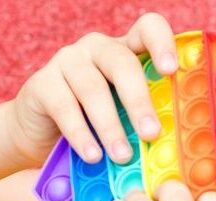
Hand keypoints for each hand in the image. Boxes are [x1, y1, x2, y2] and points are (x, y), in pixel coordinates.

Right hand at [4, 13, 178, 167]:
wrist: (43, 136)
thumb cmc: (97, 126)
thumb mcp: (126, 119)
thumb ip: (148, 120)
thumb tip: (174, 146)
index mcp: (127, 51)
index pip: (147, 30)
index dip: (161, 44)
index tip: (171, 70)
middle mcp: (97, 48)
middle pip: (122, 63)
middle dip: (139, 101)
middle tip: (150, 134)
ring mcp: (67, 61)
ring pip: (93, 88)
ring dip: (110, 126)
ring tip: (122, 156)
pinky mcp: (41, 83)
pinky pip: (63, 106)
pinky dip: (80, 134)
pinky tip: (92, 155)